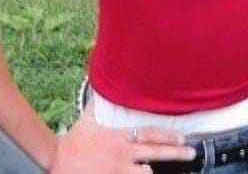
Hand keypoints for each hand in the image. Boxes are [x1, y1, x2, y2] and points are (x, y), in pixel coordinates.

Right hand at [49, 112, 196, 173]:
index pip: (150, 135)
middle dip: (175, 154)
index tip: (182, 138)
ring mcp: (118, 172)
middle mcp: (122, 156)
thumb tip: (105, 81)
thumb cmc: (73, 141)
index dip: (168, 136)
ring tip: (173, 170)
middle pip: (155, 155)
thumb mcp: (89, 118)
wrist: (57, 164)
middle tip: (190, 154)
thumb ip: (101, 103)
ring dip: (156, 171)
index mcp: (120, 137)